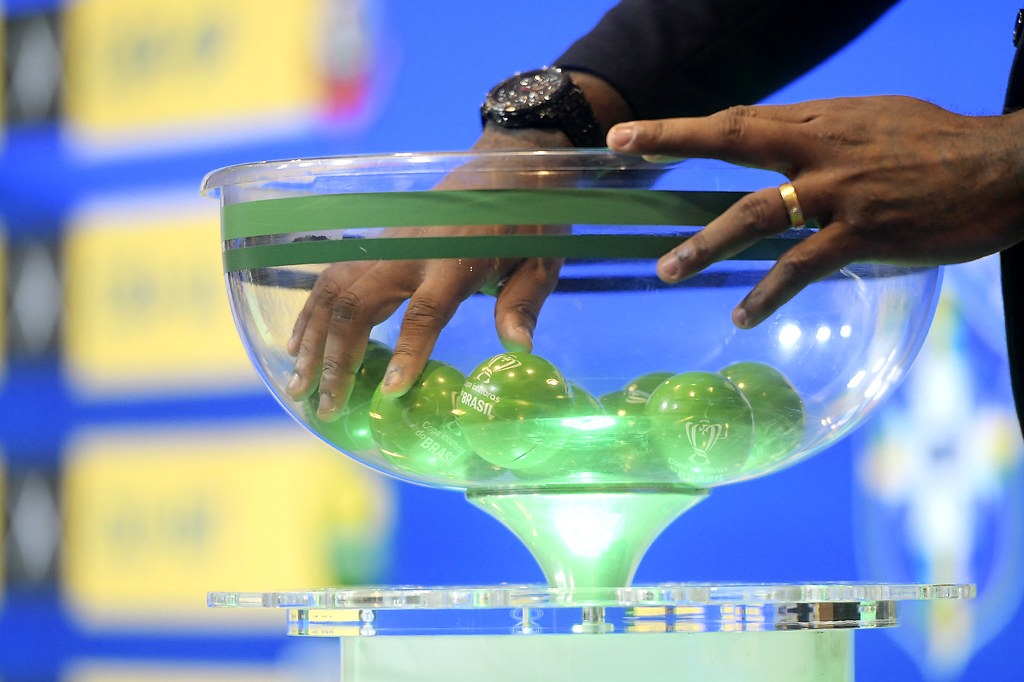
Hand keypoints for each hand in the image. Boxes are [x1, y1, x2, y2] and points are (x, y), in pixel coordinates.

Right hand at [286, 126, 570, 420]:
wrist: (504, 169)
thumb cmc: (526, 222)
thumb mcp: (539, 262)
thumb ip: (522, 306)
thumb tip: (518, 350)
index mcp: (454, 260)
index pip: (425, 311)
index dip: (407, 351)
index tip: (391, 391)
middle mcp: (409, 253)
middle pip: (359, 306)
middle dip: (338, 360)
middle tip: (329, 407)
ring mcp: (385, 248)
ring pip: (333, 294)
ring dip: (313, 342)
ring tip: (298, 387)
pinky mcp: (374, 247)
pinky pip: (330, 280)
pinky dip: (310, 314)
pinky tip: (296, 346)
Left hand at [607, 96, 1023, 327]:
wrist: (1009, 167)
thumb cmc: (941, 144)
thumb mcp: (874, 123)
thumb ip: (821, 136)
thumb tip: (778, 155)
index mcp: (823, 119)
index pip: (741, 119)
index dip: (684, 127)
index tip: (633, 137)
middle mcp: (823, 148)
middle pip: (735, 137)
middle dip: (674, 140)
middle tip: (621, 151)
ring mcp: (841, 192)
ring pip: (756, 212)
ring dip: (705, 242)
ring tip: (666, 269)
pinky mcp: (866, 233)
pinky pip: (802, 267)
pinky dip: (768, 293)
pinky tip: (743, 314)